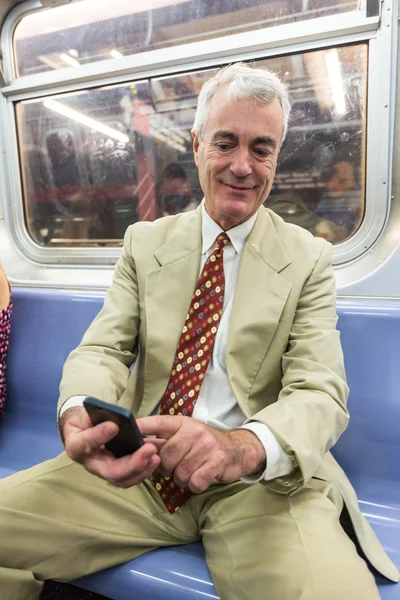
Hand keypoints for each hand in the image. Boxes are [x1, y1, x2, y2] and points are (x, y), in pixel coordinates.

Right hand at [60, 407, 163, 487]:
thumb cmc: (85, 420)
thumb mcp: (86, 414)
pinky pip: (131, 477)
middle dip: (132, 463)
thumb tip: (117, 419)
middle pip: (110, 471)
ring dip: (142, 469)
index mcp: (76, 446)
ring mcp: (103, 471)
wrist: (83, 430)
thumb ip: (98, 416)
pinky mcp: (116, 472)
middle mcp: (90, 464)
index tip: (114, 426)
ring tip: (156, 456)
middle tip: (149, 449)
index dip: (99, 436)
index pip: (85, 444)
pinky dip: (145, 469)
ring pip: (123, 479)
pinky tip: (156, 458)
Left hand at [138, 415, 265, 493]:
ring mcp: (206, 445)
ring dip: (182, 478)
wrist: (237, 450)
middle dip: (167, 468)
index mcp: (182, 423)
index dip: (141, 427)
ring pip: (179, 473)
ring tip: (192, 470)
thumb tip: (139, 449)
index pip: (158, 423)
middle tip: (177, 466)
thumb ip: (164, 440)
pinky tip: (201, 476)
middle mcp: (194, 431)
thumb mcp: (186, 435)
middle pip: (165, 457)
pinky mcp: (217, 461)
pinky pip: (195, 483)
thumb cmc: (204, 445)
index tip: (127, 430)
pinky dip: (195, 485)